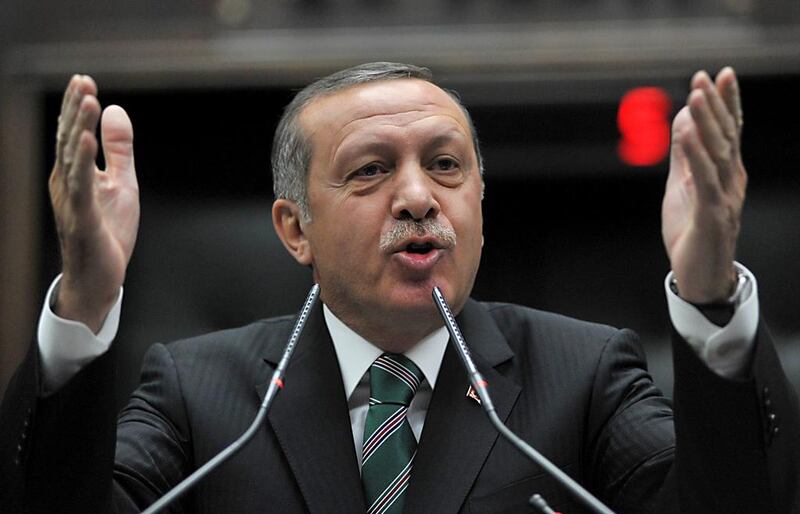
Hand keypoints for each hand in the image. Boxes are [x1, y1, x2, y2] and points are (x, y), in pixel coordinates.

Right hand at [49, 75, 138, 331]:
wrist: (99, 280)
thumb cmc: (107, 232)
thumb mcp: (121, 183)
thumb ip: (119, 149)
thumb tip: (115, 109)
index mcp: (74, 174)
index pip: (73, 134)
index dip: (77, 107)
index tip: (84, 80)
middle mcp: (66, 184)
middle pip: (68, 139)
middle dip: (75, 109)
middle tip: (82, 81)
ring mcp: (72, 201)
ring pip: (72, 158)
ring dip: (79, 127)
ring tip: (87, 100)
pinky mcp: (82, 219)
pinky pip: (82, 187)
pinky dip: (83, 162)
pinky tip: (87, 142)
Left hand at [662, 67, 745, 303]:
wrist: (701, 277)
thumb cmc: (693, 231)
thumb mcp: (684, 185)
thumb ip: (684, 155)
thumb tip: (682, 121)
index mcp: (726, 173)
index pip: (729, 131)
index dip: (726, 103)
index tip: (720, 75)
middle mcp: (730, 181)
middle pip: (725, 136)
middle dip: (715, 105)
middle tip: (704, 77)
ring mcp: (724, 198)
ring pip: (717, 153)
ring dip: (706, 123)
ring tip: (696, 95)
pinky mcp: (712, 215)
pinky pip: (704, 180)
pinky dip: (696, 155)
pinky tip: (689, 134)